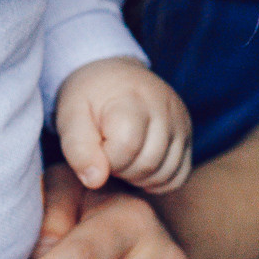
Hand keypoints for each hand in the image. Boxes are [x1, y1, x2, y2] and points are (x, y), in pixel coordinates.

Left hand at [53, 59, 193, 194]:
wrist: (112, 77)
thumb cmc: (89, 97)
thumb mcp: (70, 116)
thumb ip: (78, 148)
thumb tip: (95, 180)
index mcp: (134, 97)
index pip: (126, 146)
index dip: (105, 158)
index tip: (95, 147)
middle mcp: (165, 108)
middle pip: (148, 163)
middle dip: (121, 170)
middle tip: (106, 154)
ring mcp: (181, 122)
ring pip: (165, 174)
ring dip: (138, 178)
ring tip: (121, 159)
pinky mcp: (188, 136)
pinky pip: (179, 176)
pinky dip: (158, 181)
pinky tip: (138, 167)